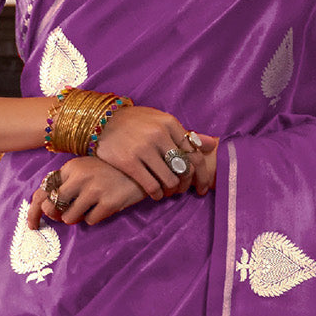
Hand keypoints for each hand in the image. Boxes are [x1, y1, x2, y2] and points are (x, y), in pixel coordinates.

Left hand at [27, 155, 147, 228]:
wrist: (144, 168)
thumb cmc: (110, 170)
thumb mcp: (86, 169)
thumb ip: (66, 185)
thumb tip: (47, 211)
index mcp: (71, 167)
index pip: (44, 191)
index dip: (35, 211)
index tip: (33, 226)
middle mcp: (80, 176)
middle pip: (54, 206)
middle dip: (58, 216)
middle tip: (66, 216)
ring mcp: (95, 189)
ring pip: (70, 217)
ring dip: (77, 218)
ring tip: (90, 208)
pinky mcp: (110, 202)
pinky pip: (90, 220)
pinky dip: (94, 218)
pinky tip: (105, 206)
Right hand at [95, 105, 217, 198]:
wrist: (101, 121)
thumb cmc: (135, 123)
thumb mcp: (160, 122)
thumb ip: (185, 135)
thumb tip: (214, 144)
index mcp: (169, 123)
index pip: (194, 153)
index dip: (201, 174)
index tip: (201, 187)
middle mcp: (158, 134)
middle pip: (184, 169)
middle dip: (186, 185)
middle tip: (182, 191)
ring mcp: (143, 148)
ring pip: (170, 179)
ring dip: (171, 191)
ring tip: (168, 192)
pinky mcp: (129, 161)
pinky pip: (151, 185)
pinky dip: (157, 194)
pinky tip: (156, 194)